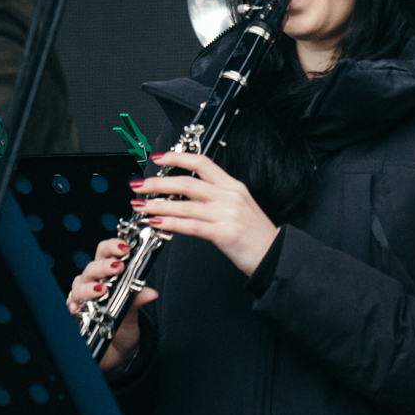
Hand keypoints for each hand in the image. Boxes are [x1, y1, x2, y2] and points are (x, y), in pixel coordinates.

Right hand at [67, 237, 157, 373]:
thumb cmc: (123, 324)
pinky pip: (70, 306)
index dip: (112, 246)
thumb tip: (151, 293)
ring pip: (78, 285)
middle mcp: (92, 283)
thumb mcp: (134, 311)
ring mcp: (82, 298)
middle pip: (91, 268)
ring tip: (101, 290)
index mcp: (107, 274)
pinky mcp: (75, 314)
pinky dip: (73, 306)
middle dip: (103, 266)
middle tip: (117, 267)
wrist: (118, 350)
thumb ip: (138, 299)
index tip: (124, 248)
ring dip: (89, 287)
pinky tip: (77, 308)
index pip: (105, 252)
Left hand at [131, 150, 278, 277]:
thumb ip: (215, 197)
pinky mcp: (224, 233)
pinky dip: (170, 224)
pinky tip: (156, 224)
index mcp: (232, 186)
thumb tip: (185, 194)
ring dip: (157, 205)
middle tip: (139, 185)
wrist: (276, 256)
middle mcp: (229, 196)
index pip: (202, 163)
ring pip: (184, 205)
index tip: (158, 158)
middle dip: (158, 183)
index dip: (177, 157)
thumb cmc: (255, 234)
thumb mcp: (238, 206)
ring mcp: (227, 214)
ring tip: (140, 206)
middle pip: (187, 182)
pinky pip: (191, 226)